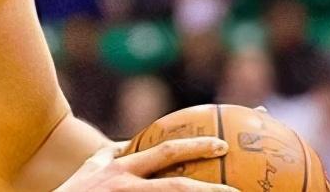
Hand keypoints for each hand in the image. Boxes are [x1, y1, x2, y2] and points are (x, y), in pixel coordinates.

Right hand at [54, 138, 238, 190]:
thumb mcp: (91, 169)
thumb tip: (127, 145)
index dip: (195, 145)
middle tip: (238, 183)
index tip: (222, 144)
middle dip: (208, 180)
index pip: (165, 151)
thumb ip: (111, 155)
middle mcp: (125, 184)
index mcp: (121, 167)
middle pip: (175, 180)